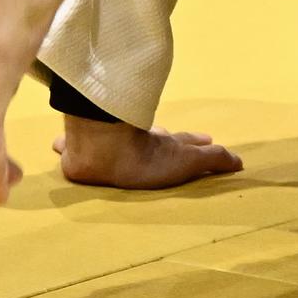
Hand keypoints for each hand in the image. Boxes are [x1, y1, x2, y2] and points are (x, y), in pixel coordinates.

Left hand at [52, 115, 242, 189]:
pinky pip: (68, 147)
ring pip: (112, 138)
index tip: (207, 139)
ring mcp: (107, 144)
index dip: (196, 142)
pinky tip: (57, 145)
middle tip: (166, 136)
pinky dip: (64, 147)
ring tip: (110, 142)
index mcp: (161, 143)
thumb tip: (240, 161)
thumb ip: (213, 161)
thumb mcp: (187, 161)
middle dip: (160, 138)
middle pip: (150, 137)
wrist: (104, 149)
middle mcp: (135, 140)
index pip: (183, 141)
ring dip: (113, 140)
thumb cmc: (145, 157)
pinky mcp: (77, 152)